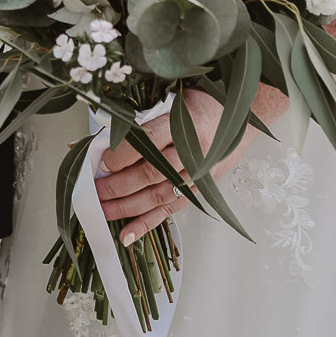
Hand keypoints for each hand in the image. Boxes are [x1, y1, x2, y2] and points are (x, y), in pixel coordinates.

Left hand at [97, 86, 285, 245]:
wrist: (241, 118)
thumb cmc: (201, 106)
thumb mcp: (173, 103)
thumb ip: (141, 122)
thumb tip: (99, 139)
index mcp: (186, 124)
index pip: (150, 141)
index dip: (124, 154)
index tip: (102, 161)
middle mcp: (193, 152)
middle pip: (151, 173)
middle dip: (118, 185)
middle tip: (94, 191)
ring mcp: (197, 175)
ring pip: (158, 196)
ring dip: (126, 207)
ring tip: (102, 211)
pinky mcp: (198, 191)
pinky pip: (170, 211)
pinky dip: (147, 224)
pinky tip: (127, 234)